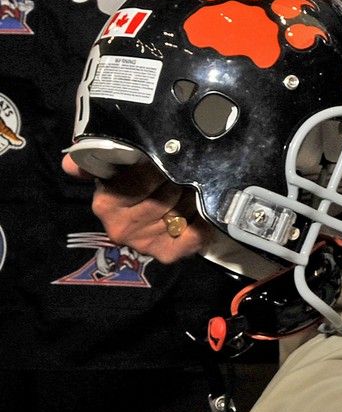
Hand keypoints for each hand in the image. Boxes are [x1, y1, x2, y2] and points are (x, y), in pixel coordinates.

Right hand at [61, 154, 208, 261]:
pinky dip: (202, 222)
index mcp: (106, 205)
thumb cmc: (127, 186)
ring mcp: (143, 244)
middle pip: (167, 196)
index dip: (162, 166)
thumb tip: (69, 163)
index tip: (170, 157)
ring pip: (182, 211)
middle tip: (187, 171)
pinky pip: (193, 236)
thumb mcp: (110, 171)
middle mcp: (121, 228)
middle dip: (181, 180)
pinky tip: (200, 211)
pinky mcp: (165, 254)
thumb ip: (93, 163)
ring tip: (193, 188)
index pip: (144, 180)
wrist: (139, 219)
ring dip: (193, 197)